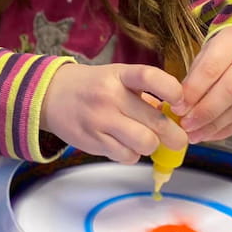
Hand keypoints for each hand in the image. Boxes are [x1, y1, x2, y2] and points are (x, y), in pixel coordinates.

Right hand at [41, 63, 187, 163]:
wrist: (50, 96)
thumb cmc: (93, 87)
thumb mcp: (117, 78)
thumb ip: (145, 94)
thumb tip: (176, 118)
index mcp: (120, 75)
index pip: (150, 77)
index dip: (173, 91)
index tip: (180, 103)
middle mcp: (110, 96)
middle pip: (157, 122)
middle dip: (176, 136)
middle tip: (178, 139)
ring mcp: (100, 120)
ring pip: (145, 144)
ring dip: (151, 146)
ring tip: (145, 140)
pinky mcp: (93, 141)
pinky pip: (126, 156)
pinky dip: (131, 154)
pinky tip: (124, 144)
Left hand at [175, 26, 231, 142]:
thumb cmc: (227, 52)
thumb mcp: (209, 52)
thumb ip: (195, 75)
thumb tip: (180, 105)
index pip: (212, 68)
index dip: (193, 91)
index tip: (177, 108)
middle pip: (231, 89)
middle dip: (204, 112)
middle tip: (186, 125)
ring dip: (215, 125)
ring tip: (194, 135)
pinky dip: (228, 129)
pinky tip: (211, 134)